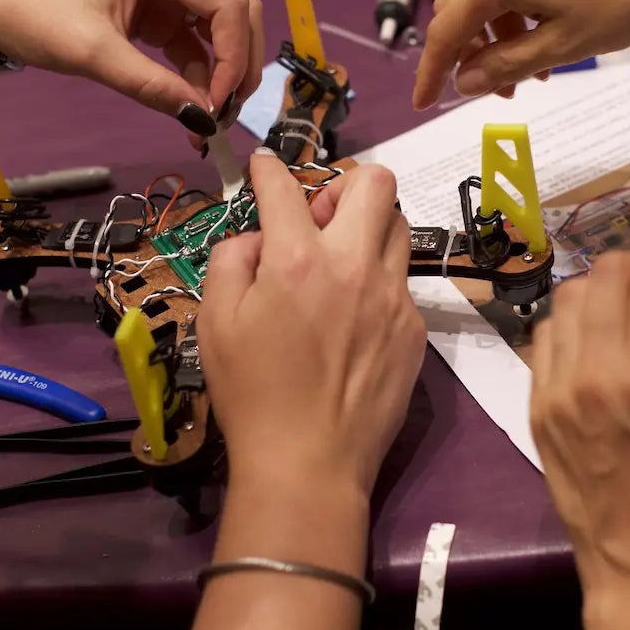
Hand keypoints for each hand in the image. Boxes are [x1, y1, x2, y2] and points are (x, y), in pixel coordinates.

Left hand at [0, 0, 263, 134]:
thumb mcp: (94, 54)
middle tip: (228, 110)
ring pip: (221, 28)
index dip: (235, 55)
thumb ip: (151, 86)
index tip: (220, 102)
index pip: (226, 3)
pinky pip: (195, 42)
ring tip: (210, 115)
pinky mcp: (158, 10)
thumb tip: (201, 119)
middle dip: (240, 62)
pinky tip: (192, 105)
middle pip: (235, 10)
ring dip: (224, 71)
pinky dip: (200, 74)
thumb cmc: (37, 16)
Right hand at [198, 153, 426, 498]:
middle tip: (318, 217)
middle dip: (343, 183)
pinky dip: (375, 282)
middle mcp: (355, 266)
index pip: (286, 186)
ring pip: (397, 228)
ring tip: (337, 263)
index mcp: (298, 260)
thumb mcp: (215, 321)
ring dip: (367, 228)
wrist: (308, 463)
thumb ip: (232, 260)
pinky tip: (350, 318)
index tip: (263, 167)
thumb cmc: (252, 394)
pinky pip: (400, 282)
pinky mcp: (414, 330)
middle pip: (376, 182)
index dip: (268, 168)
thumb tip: (256, 237)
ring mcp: (394, 298)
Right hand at [412, 0, 629, 108]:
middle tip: (494, 92)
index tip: (423, 103)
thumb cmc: (622, 0)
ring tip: (533, 72)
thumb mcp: (560, 48)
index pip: (444, 31)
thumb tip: (464, 83)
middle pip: (460, 8)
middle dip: (469, 54)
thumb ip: (504, 67)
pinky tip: (547, 32)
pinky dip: (517, 9)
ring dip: (498, 35)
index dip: (431, 72)